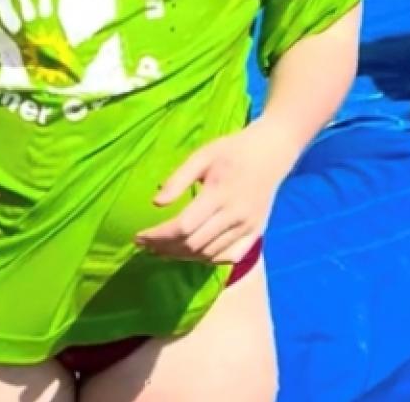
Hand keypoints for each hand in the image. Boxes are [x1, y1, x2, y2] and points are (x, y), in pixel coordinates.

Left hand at [135, 123, 293, 263]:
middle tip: (144, 245)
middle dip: (164, 248)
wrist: (271, 152)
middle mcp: (236, 215)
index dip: (158, 236)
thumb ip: (178, 179)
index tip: (138, 236)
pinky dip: (207, 259)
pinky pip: (230, 256)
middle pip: (194, 244)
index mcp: (219, 194)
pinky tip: (190, 254)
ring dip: (182, 256)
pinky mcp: (256, 233)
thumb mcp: (201, 155)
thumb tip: (156, 203)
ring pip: (210, 254)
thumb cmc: (231, 150)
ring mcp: (248, 227)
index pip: (183, 226)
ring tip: (161, 250)